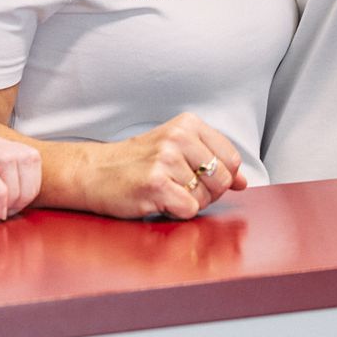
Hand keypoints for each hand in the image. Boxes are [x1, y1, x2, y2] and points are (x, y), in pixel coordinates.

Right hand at [0, 131, 40, 222]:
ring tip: (4, 211)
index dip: (33, 183)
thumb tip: (44, 191)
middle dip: (26, 189)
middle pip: (23, 155)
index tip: (21, 205)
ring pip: (7, 160)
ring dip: (14, 192)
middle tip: (13, 210)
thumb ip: (11, 182)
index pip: (29, 153)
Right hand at [83, 113, 247, 219]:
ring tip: (164, 192)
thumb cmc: (136, 163)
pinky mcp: (156, 183)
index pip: (231, 158)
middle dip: (208, 194)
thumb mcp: (176, 150)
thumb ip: (212, 160)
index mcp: (188, 124)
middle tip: (180, 189)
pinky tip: (158, 201)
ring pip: (204, 197)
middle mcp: (178, 137)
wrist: (93, 172)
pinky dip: (176, 212)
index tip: (202, 180)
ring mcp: (166, 159)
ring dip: (188, 203)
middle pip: (222, 179)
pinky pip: (189, 210)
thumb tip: (243, 182)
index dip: (222, 178)